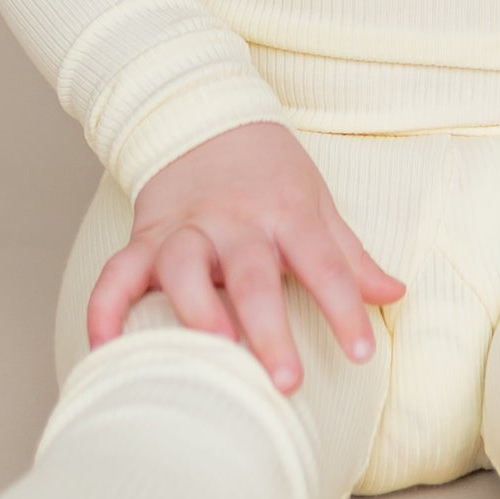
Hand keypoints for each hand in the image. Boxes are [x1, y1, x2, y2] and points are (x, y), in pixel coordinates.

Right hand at [86, 122, 407, 394]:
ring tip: (212, 351)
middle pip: (252, 274)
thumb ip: (350, 256)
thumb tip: (394, 295)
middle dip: (269, 327)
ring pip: (183, 267)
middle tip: (286, 380)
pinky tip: (105, 347)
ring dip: (195, 309)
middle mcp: (233, 221)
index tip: (362, 354)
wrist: (204, 117)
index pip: (323, 261)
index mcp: (285, 213)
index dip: (343, 307)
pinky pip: (117, 273)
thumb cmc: (269, 174)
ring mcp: (185, 228)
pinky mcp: (144, 237)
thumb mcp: (316, 204)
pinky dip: (105, 308)